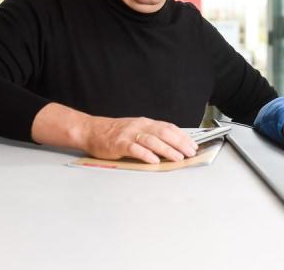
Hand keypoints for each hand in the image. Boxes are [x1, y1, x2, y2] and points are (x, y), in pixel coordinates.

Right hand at [81, 116, 197, 163]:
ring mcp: (129, 134)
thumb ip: (151, 135)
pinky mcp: (119, 144)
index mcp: (145, 123)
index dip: (182, 136)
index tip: (193, 145)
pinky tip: (154, 160)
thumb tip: (171, 145)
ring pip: (152, 141)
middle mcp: (139, 126)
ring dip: (167, 149)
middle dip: (179, 143)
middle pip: (164, 133)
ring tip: (178, 158)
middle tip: (190, 153)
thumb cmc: (114, 133)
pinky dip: (146, 154)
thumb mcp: (135, 129)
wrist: (91, 130)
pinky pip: (134, 149)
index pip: (168, 128)